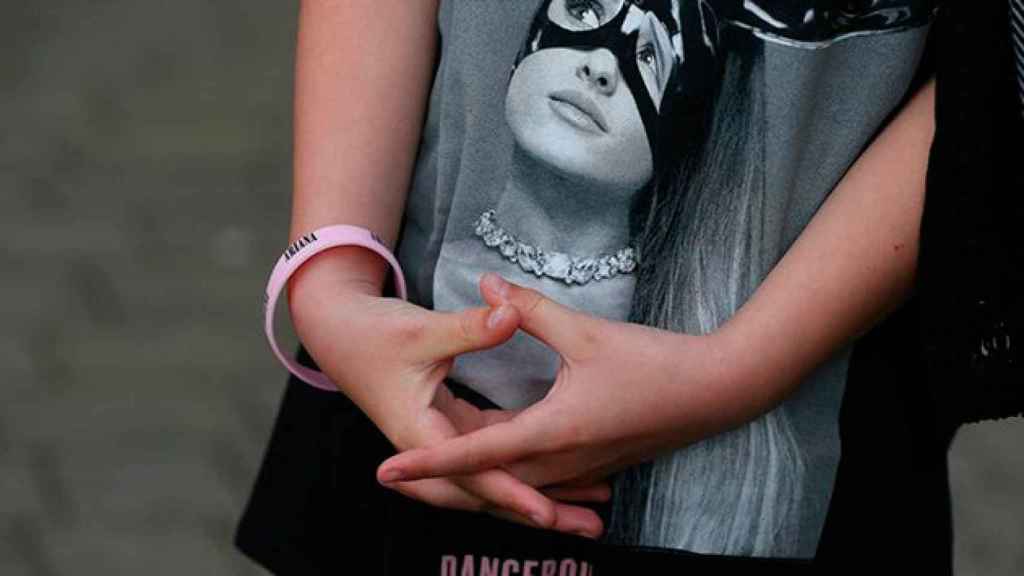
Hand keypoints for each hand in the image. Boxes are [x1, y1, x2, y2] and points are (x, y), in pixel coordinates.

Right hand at [289, 255, 605, 535]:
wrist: (339, 331)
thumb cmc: (373, 332)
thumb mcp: (422, 329)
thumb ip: (471, 327)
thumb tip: (511, 314)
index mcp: (420, 433)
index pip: (472, 474)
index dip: (510, 493)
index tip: (546, 514)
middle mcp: (431, 447)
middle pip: (487, 493)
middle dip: (537, 511)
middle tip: (590, 528)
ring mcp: (441, 441)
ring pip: (491, 479)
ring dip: (534, 495)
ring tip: (587, 513)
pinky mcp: (450, 428)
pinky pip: (489, 459)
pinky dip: (520, 470)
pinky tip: (559, 477)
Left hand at [377, 273, 748, 496]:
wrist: (716, 392)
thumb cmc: (654, 363)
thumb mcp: (587, 332)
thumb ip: (530, 310)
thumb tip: (487, 284)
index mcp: (552, 433)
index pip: (474, 454)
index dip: (426, 463)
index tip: (384, 472)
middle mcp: (561, 461)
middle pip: (486, 478)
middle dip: (439, 476)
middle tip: (395, 469)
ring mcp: (579, 468)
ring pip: (512, 479)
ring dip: (474, 474)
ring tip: (432, 463)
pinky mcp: (593, 463)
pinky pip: (537, 474)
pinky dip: (508, 468)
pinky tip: (495, 452)